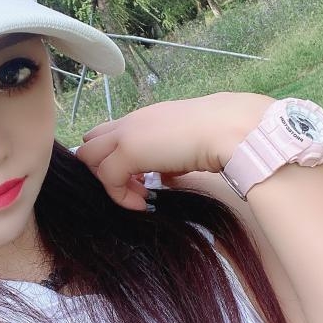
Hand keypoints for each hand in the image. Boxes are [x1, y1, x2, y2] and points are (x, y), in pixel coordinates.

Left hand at [75, 92, 272, 210]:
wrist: (233, 130)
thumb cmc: (221, 136)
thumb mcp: (187, 149)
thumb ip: (167, 160)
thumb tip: (162, 178)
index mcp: (146, 118)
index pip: (108, 134)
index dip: (113, 158)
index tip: (138, 179)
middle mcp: (132, 121)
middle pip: (90, 142)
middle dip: (101, 169)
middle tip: (132, 188)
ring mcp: (127, 133)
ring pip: (89, 157)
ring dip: (109, 182)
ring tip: (139, 197)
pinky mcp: (128, 149)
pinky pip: (106, 176)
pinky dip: (119, 195)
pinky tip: (142, 203)